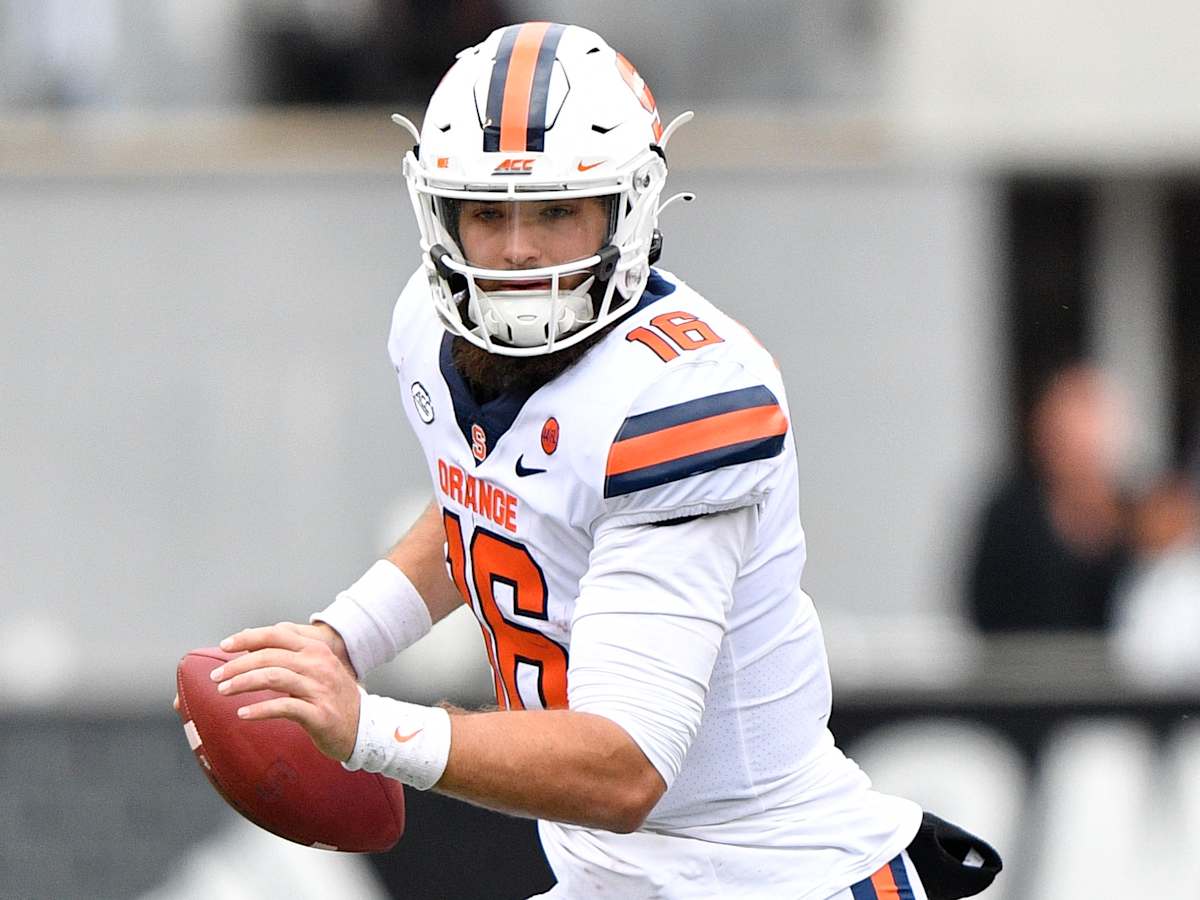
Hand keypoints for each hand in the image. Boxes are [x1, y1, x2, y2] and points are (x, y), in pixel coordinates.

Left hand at [211, 623, 361, 761]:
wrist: (364, 726)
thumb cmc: (332, 696)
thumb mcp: (315, 668)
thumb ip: (286, 654)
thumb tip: (249, 643)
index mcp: (316, 649)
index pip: (277, 634)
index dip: (248, 638)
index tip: (225, 645)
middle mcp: (318, 664)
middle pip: (270, 656)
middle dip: (237, 665)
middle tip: (217, 677)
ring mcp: (319, 688)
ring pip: (273, 677)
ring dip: (243, 683)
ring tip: (223, 691)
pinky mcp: (319, 713)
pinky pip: (283, 707)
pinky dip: (259, 709)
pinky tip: (243, 713)